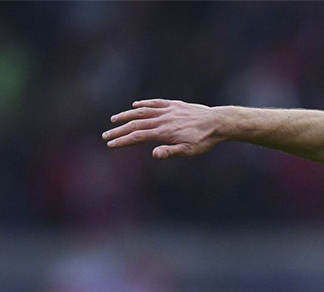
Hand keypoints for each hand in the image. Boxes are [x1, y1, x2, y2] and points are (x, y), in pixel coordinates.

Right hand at [104, 99, 222, 158]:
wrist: (217, 122)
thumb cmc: (204, 140)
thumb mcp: (189, 151)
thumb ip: (170, 152)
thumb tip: (153, 154)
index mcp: (164, 132)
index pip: (137, 136)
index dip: (123, 140)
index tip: (111, 144)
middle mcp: (162, 119)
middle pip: (135, 124)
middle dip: (119, 130)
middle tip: (106, 135)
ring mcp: (168, 110)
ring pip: (142, 111)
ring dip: (127, 115)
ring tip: (114, 119)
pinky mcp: (174, 105)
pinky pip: (155, 103)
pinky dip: (144, 104)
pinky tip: (136, 106)